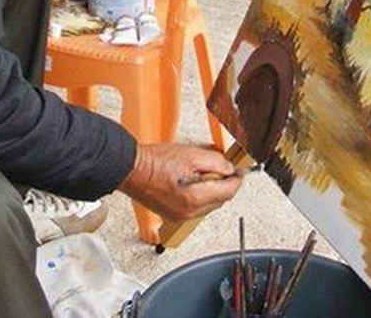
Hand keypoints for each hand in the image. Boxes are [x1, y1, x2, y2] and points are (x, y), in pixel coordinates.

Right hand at [119, 144, 244, 220]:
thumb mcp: (192, 155)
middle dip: (224, 185)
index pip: (228, 192)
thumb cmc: (154, 162)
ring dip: (211, 191)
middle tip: (222, 168)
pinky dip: (199, 196)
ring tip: (201, 173)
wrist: (131, 169)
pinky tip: (190, 181)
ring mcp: (180, 216)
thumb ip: (216, 163)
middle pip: (220, 200)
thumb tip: (229, 170)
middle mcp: (189, 212)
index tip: (239, 172)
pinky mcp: (173, 215)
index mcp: (195, 198)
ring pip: (208, 205)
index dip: (237, 179)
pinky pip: (195, 208)